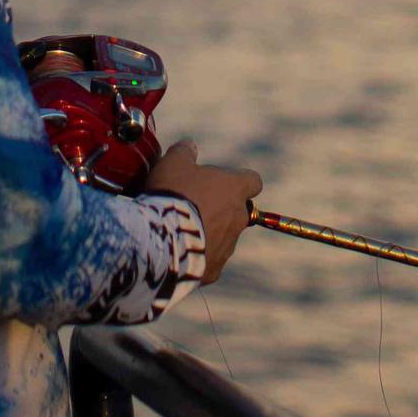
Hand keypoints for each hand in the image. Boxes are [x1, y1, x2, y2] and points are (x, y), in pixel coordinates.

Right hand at [144, 139, 262, 283]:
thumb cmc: (173, 194)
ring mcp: (228, 247)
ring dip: (207, 233)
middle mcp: (238, 218)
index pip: (253, 181)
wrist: (164, 239)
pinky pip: (208, 260)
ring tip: (179, 231)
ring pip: (223, 237)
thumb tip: (189, 146)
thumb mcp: (173, 163)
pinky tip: (177, 251)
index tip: (224, 181)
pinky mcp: (214, 270)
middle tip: (192, 206)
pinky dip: (197, 256)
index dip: (240, 181)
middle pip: (237, 211)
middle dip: (219, 209)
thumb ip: (184, 152)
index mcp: (234, 189)